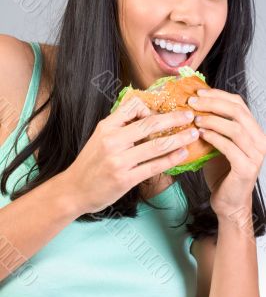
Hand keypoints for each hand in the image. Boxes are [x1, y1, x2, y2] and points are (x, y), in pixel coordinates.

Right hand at [65, 96, 198, 214]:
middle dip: (174, 119)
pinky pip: (154, 166)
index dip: (151, 106)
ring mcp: (119, 161)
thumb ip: (120, 125)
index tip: (165, 109)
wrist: (74, 189)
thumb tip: (146, 114)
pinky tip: (182, 154)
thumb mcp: (99, 137)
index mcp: (106, 127)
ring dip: (179, 138)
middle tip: (190, 116)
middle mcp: (112, 140)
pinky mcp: (125, 179)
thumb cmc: (90, 163)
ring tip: (193, 134)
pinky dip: (171, 159)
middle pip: (149, 124)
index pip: (132, 106)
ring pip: (156, 145)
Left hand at [188, 88, 265, 217]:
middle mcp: (259, 140)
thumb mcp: (217, 143)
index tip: (198, 92)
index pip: (239, 104)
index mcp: (253, 131)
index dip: (218, 95)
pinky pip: (230, 147)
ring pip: (235, 128)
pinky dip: (214, 138)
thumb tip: (193, 105)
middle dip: (213, 103)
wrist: (228, 202)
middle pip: (238, 112)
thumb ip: (212, 126)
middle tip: (193, 101)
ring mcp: (256, 155)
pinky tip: (200, 133)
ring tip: (195, 118)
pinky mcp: (247, 168)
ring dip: (212, 120)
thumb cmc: (221, 172)